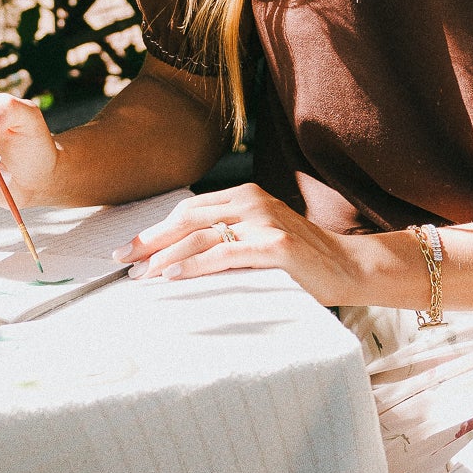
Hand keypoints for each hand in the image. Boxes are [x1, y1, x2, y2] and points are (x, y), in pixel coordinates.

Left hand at [118, 183, 358, 308]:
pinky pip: (225, 254)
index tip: (128, 250)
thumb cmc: (300, 263)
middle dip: (150, 241)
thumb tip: (173, 260)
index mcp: (244, 196)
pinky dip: (195, 265)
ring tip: (140, 274)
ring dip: (165, 256)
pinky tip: (172, 276)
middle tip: (122, 262)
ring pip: (201, 236)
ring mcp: (265, 221)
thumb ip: (226, 240)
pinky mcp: (276, 246)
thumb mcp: (258, 240)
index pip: (188, 210)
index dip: (155, 230)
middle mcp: (251, 202)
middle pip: (187, 219)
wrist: (350, 268)